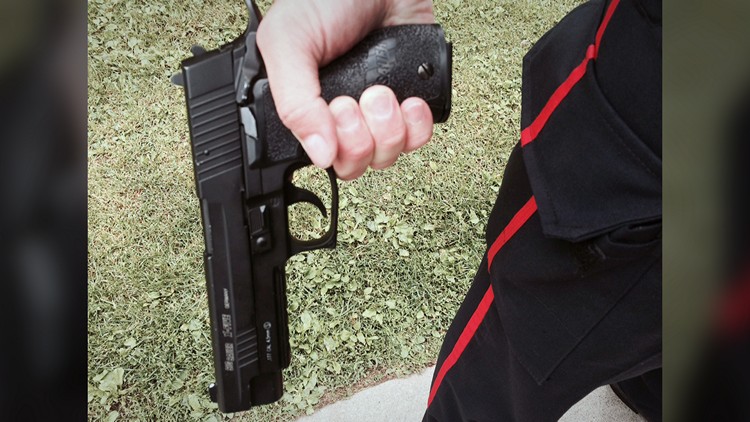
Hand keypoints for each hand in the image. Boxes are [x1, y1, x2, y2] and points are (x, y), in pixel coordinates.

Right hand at [256, 0, 435, 179]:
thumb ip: (294, 102)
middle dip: (360, 140)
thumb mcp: (289, 42)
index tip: (336, 114)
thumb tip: (318, 154)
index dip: (333, 150)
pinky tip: (410, 100)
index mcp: (307, 107)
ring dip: (389, 130)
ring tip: (382, 92)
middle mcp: (343, 115)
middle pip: (356, 164)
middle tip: (357, 100)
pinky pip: (418, 137)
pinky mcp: (411, 98)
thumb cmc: (325, 0)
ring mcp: (378, 110)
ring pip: (387, 154)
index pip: (321, 157)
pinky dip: (418, 125)